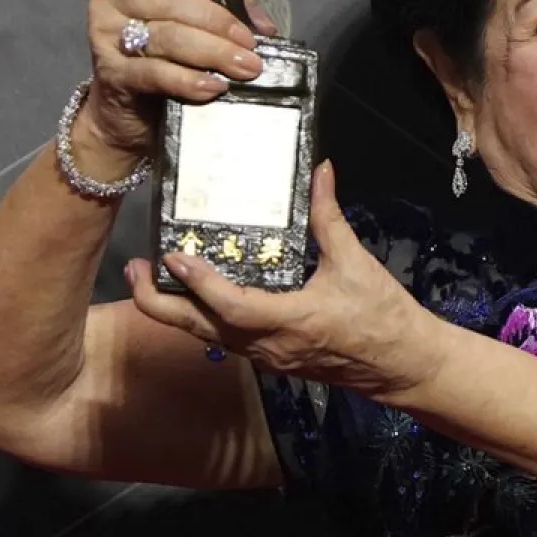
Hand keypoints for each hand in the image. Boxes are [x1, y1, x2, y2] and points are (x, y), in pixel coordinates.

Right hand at [80, 0, 282, 155]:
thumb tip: (263, 25)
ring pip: (167, 37)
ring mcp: (108, 39)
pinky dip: (189, 80)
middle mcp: (112, 3)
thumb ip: (225, 9)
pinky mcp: (113, 75)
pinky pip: (155, 73)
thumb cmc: (163, 54)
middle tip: (249, 46)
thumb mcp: (190, 23)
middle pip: (168, 2)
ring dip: (213, 52)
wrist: (128, 107)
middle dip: (217, 23)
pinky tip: (214, 86)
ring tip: (244, 68)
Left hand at [125, 161, 445, 400]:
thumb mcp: (355, 262)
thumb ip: (329, 217)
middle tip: (134, 271)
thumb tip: (321, 171)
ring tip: (152, 278)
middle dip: (158, 303)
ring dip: (175, 310)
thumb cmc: (382, 316)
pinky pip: (225, 339)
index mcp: (289, 321)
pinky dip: (202, 317)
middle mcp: (268, 346)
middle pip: (199, 329)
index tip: (173, 255)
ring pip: (207, 336)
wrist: (402, 365)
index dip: (198, 281)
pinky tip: (195, 295)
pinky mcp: (272, 358)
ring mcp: (267, 357)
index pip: (229, 306)